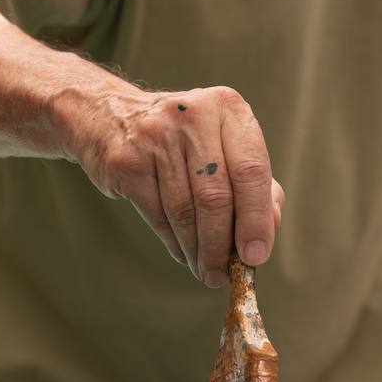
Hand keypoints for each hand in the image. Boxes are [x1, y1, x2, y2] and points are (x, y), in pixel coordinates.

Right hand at [65, 84, 284, 285]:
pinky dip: (174, 242)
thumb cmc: (184, 139)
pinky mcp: (127, 160)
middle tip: (226, 274)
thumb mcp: (224, 145)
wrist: (111, 116)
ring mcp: (156, 135)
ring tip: (206, 271)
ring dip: (198, 250)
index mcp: (228, 107)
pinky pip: (157, 215)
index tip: (256, 256)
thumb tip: (269, 227)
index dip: (256, 219)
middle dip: (222, 245)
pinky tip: (184, 254)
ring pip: (185, 211)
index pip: (252, 170)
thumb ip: (255, 184)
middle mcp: (193, 115)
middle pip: (216, 196)